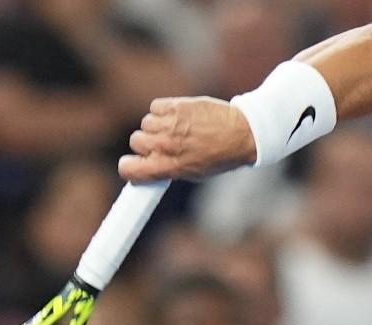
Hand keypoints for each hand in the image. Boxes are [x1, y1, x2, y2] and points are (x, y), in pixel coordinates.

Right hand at [118, 97, 256, 182]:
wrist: (243, 133)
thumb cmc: (221, 156)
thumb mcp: (195, 172)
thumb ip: (169, 169)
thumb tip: (149, 166)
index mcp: (169, 166)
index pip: (128, 169)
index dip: (129, 167)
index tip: (134, 164)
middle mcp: (166, 145)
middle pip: (136, 141)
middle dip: (147, 143)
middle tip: (165, 143)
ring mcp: (170, 124)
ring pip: (146, 123)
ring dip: (157, 125)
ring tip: (178, 128)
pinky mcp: (176, 105)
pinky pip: (155, 107)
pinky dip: (163, 110)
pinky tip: (178, 116)